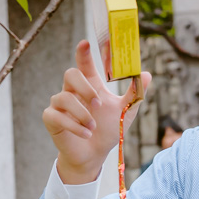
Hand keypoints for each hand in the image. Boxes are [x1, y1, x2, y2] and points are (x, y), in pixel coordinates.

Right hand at [42, 40, 150, 183]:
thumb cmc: (108, 130)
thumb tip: (147, 74)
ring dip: (82, 114)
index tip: (85, 43)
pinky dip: (74, 125)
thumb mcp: (125, 112)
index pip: (84, 64)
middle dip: (84, 87)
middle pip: (70, 74)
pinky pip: (57, 116)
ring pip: (63, 97)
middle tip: (98, 103)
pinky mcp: (51, 118)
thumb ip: (134, 94)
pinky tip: (86, 133)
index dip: (82, 53)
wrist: (94, 155)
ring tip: (93, 127)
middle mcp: (72, 91)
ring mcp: (60, 104)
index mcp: (90, 85)